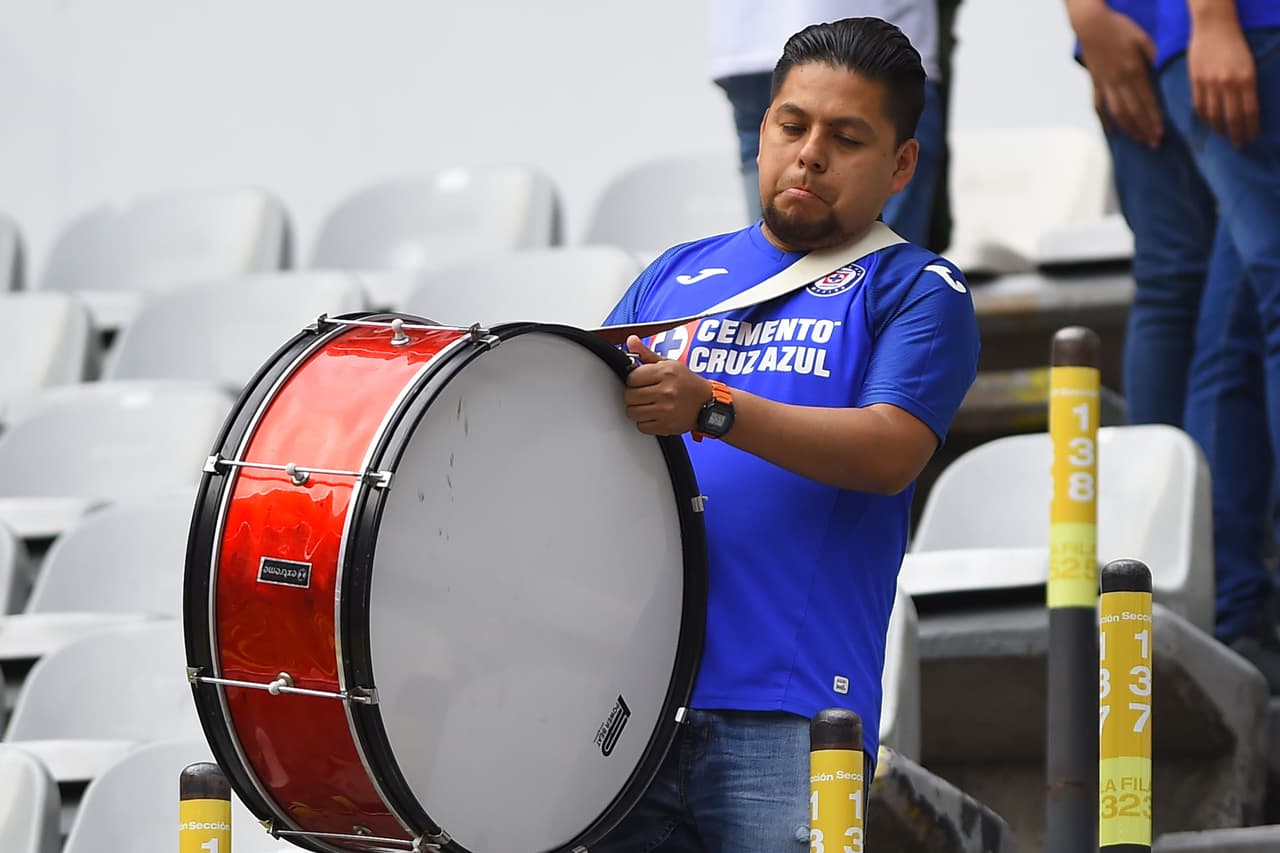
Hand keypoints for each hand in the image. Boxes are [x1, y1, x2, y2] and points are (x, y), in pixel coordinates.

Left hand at [623, 335, 713, 435]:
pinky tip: (654, 414)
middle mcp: (666, 391)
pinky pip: (641, 426)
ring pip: (632, 412)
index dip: (634, 380)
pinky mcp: (665, 426)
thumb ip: (646, 354)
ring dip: (637, 409)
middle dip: (634, 395)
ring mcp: (666, 410)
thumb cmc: (687, 383)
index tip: (641, 381)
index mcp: (666, 372)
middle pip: (629, 396)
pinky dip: (644, 422)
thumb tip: (631, 341)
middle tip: (644, 393)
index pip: (632, 378)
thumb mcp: (669, 364)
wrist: (708, 404)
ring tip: (649, 404)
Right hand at [1072, 4, 1162, 146]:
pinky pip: (1099, 106)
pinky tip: (1113, 132)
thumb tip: (1158, 70)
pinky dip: (1105, 120)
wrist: (1091, 25)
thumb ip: (1152, 55)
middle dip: (1144, 129)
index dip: (1154, 118)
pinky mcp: (1095, 84)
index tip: (1161, 133)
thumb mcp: (1142, 38)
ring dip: (1129, 129)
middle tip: (1154, 143)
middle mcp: (1119, 81)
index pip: (1146, 100)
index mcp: (1134, 70)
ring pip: (1117, 112)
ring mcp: (1105, 84)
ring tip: (1139, 140)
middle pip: (1133, 111)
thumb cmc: (1119, 28)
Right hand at [1187, 13, 1258, 147]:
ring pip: (1213, 114)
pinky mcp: (1196, 82)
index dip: (1251, 127)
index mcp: (1246, 78)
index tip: (1252, 137)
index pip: (1250, 111)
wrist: (1213, 27)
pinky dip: (1204, 117)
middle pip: (1232, 117)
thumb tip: (1245, 109)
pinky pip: (1199, 106)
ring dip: (1218, 127)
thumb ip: (1247, 86)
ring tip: (1222, 134)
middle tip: (1238, 145)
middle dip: (1236, 134)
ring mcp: (1210, 83)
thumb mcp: (1248, 65)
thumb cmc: (1234, 45)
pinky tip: (1208, 122)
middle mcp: (1229, 83)